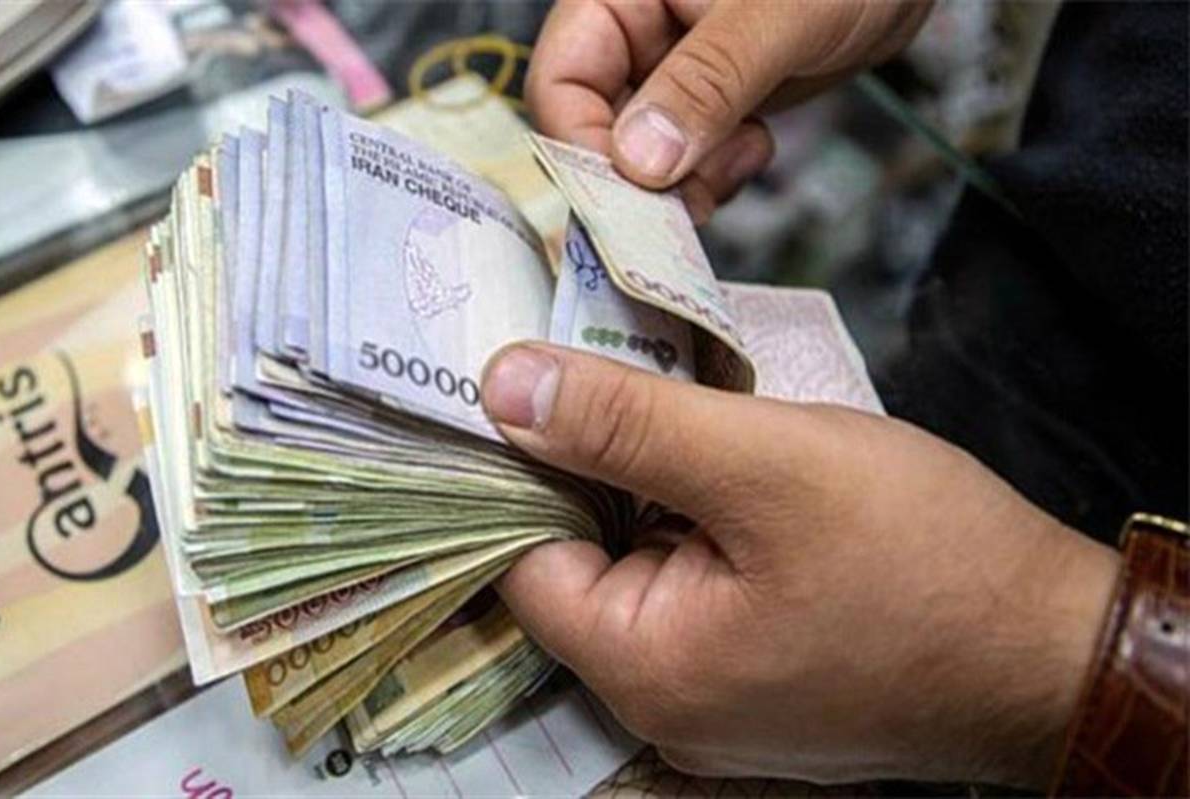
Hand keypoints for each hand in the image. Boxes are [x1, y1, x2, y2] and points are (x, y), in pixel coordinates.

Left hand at [481, 343, 1120, 786]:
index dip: (516, 461)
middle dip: (589, 464)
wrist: (1055, 646)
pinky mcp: (754, 671)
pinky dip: (693, 521)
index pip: (521, 556)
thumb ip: (626, 424)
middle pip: (578, 560)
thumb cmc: (926, 558)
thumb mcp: (765, 464)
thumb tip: (504, 385)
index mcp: (643, 668)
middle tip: (596, 366)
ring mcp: (711, 695)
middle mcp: (661, 702)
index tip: (519, 379)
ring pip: (639, 566)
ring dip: (648, 486)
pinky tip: (719, 463)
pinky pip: (691, 586)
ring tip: (665, 401)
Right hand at [526, 0, 931, 221]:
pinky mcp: (710, 101)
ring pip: (640, 154)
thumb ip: (707, 83)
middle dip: (638, 178)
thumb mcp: (779, 17)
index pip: (560, 78)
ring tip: (737, 161)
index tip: (628, 201)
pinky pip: (686, 159)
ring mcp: (674, 70)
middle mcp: (637, 31)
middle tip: (686, 209)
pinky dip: (712, 175)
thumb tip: (638, 161)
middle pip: (594, 124)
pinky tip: (753, 148)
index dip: (582, 144)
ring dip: (681, 183)